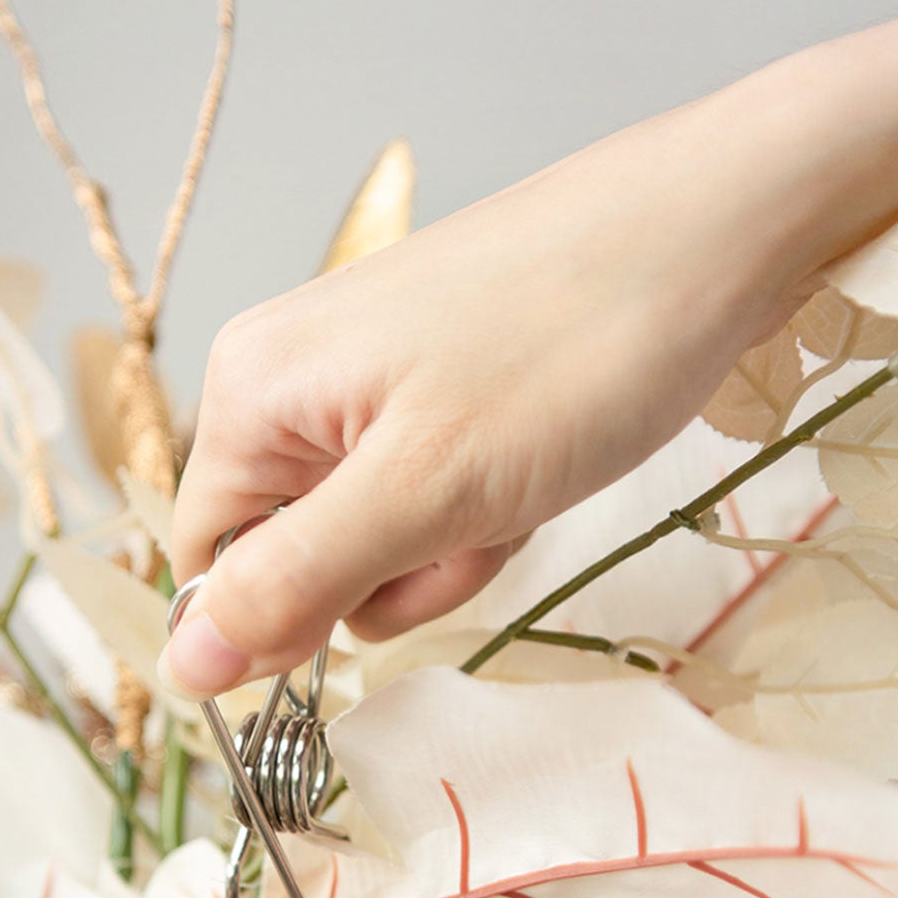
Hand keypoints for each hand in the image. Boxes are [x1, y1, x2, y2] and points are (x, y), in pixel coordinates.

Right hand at [161, 13, 897, 697]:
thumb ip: (292, 585)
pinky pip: (433, 497)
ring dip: (451, 545)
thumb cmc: (571, 348)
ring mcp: (368, 382)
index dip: (290, 616)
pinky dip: (485, 509)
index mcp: (251, 394)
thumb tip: (182, 667)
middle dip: (394, 572)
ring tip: (516, 484)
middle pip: (302, 557)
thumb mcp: (420, 493)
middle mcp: (291, 382)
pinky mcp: (437, 387)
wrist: (715, 230)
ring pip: (377, 538)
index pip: (212, 567)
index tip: (383, 594)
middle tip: (470, 520)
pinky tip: (536, 467)